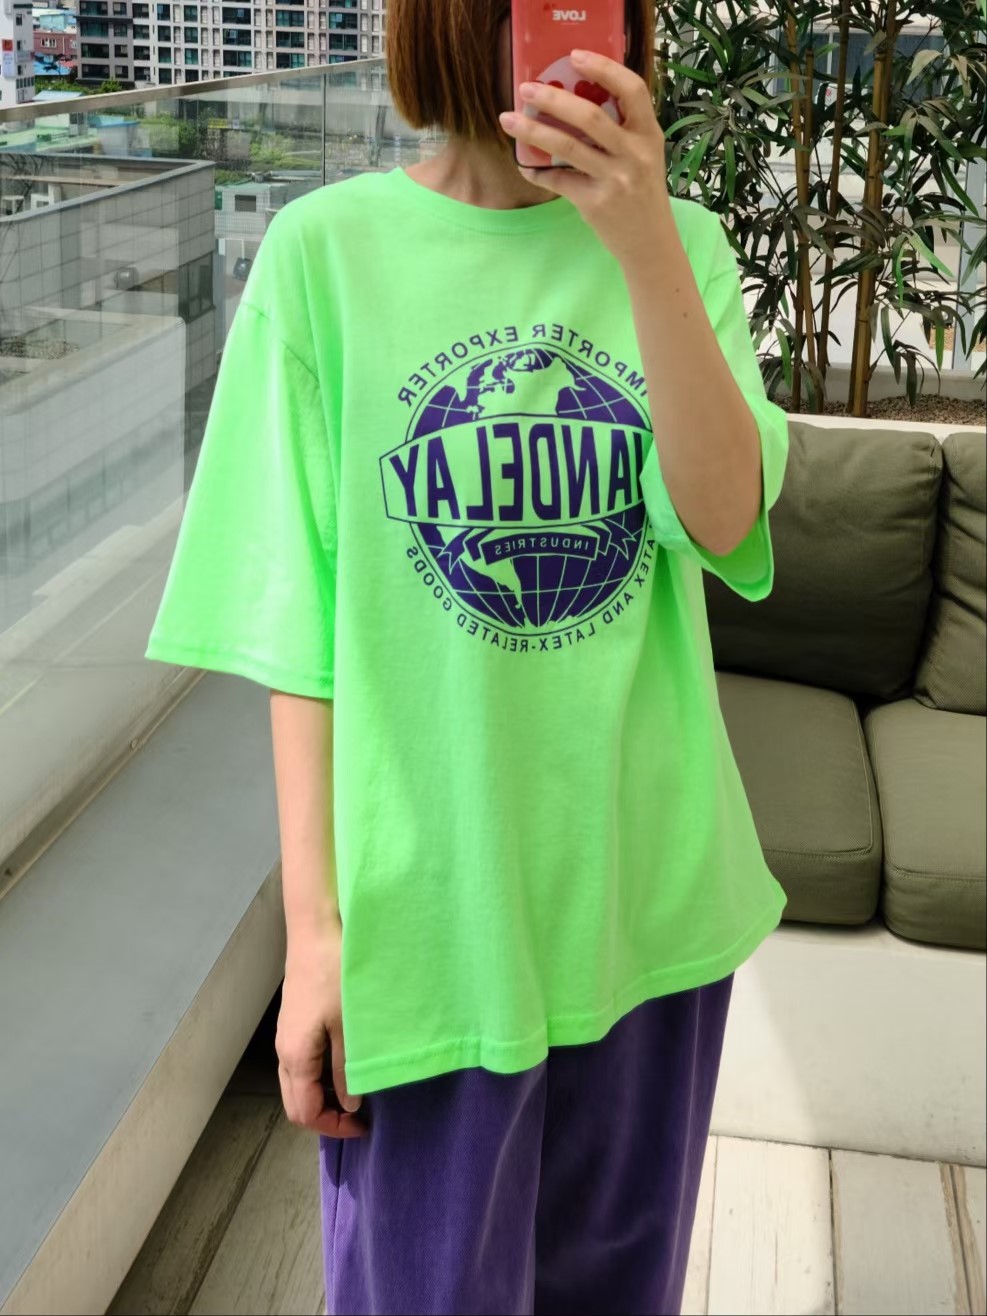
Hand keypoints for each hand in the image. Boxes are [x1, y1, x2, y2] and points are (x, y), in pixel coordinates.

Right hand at [276, 920, 367, 1138]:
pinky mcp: (293, 1023)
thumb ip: (347, 1069)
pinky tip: (342, 1067)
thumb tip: (350, 1104)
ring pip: (296, 1085)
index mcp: (296, 1057)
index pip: (305, 1113)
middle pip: (295, 1104)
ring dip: (321, 1097)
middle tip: (359, 1116)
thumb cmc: (335, 974)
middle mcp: (284, 1052)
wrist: (316, 930)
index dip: (333, 1127)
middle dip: (324, 1117)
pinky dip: (317, 1078)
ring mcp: (285, 1036)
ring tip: (354, 1092)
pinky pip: (300, 1065)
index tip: (363, 1125)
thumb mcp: (349, 1026)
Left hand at [498, 47, 671, 269]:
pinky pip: (558, 181)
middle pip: (589, 116)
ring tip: (509, 120)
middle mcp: (634, 154)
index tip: (575, 57)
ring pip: (566, 146)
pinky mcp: (595, 203)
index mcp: (648, 135)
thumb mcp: (644, 156)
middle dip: (552, 99)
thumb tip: (575, 102)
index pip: (632, 89)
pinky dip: (537, 172)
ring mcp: (614, 180)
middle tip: (526, 89)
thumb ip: (622, 130)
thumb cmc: (642, 195)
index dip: (603, 68)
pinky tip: (526, 167)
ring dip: (532, 131)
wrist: (650, 244)